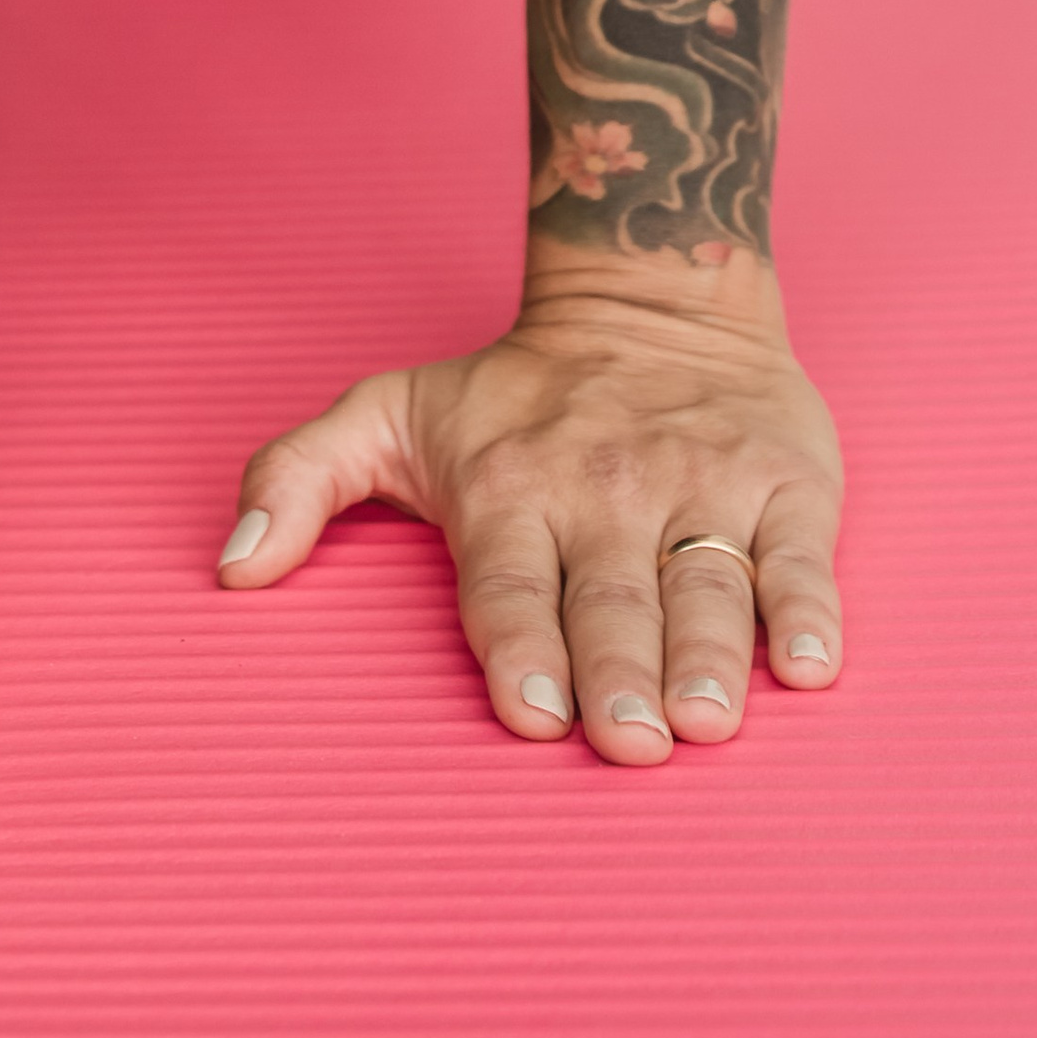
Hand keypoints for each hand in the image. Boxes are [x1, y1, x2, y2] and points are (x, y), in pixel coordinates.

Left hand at [223, 249, 842, 765]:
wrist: (656, 295)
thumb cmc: (510, 392)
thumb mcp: (384, 414)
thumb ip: (294, 481)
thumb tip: (229, 570)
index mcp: (508, 489)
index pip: (509, 585)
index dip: (521, 647)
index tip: (535, 711)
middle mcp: (605, 490)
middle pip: (610, 599)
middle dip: (618, 673)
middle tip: (629, 741)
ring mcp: (702, 486)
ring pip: (706, 586)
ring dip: (708, 656)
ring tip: (705, 719)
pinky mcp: (788, 485)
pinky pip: (801, 559)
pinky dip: (807, 610)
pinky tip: (806, 662)